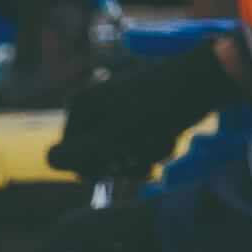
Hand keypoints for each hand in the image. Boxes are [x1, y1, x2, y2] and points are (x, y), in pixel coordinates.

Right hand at [52, 60, 216, 189]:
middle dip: (124, 163)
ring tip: (163, 140)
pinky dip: (156, 145)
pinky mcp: (141, 112)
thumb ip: (79, 153)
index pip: (69, 158)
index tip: (119, 166)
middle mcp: (94, 106)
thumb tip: (49, 159)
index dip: (95, 169)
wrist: (202, 81)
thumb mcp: (115, 137)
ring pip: (123, 153)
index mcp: (80, 108)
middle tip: (146, 157)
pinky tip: (170, 134)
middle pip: (97, 157)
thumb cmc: (157, 110)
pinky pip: (141, 143)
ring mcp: (118, 108)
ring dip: (146, 156)